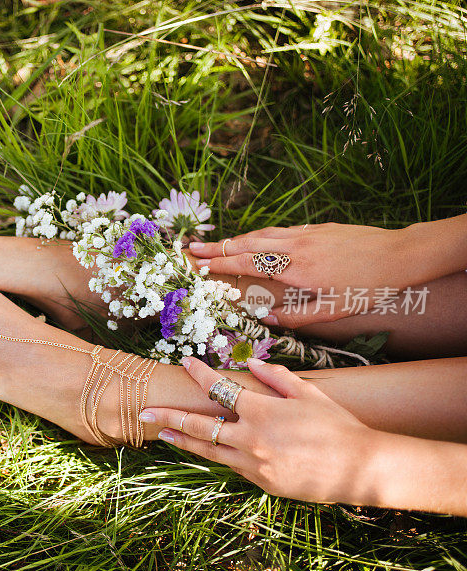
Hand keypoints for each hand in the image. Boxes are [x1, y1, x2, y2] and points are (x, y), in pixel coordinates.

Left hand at [140, 357, 380, 505]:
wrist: (361, 468)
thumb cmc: (337, 425)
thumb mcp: (308, 393)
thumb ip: (275, 377)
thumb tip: (250, 362)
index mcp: (261, 412)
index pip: (219, 389)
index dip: (199, 373)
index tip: (184, 362)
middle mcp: (251, 439)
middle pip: (199, 427)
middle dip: (168, 417)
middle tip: (143, 413)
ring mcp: (254, 465)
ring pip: (209, 452)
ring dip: (183, 442)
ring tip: (162, 435)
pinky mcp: (262, 484)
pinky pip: (233, 467)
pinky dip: (219, 456)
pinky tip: (206, 450)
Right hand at [189, 223, 415, 327]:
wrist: (402, 254)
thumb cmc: (369, 287)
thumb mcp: (333, 311)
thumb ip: (295, 317)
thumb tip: (264, 319)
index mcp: (297, 269)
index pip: (249, 264)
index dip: (222, 264)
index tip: (200, 265)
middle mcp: (296, 246)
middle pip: (248, 244)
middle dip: (218, 247)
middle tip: (192, 248)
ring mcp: (306, 233)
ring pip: (262, 234)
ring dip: (236, 238)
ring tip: (217, 244)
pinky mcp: (318, 227)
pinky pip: (280, 231)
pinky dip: (260, 235)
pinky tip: (255, 240)